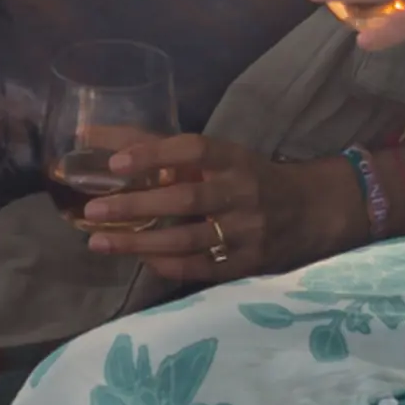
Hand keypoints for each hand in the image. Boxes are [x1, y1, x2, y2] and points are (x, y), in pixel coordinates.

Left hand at [69, 134, 269, 285]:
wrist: (313, 211)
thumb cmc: (249, 177)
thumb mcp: (217, 156)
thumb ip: (159, 147)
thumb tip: (92, 136)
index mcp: (234, 159)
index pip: (194, 150)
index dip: (155, 154)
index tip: (115, 163)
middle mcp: (242, 193)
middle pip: (186, 200)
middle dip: (136, 206)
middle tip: (93, 209)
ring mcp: (247, 231)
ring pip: (189, 239)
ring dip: (141, 243)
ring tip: (99, 242)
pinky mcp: (248, 263)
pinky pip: (202, 268)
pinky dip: (168, 265)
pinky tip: (140, 260)